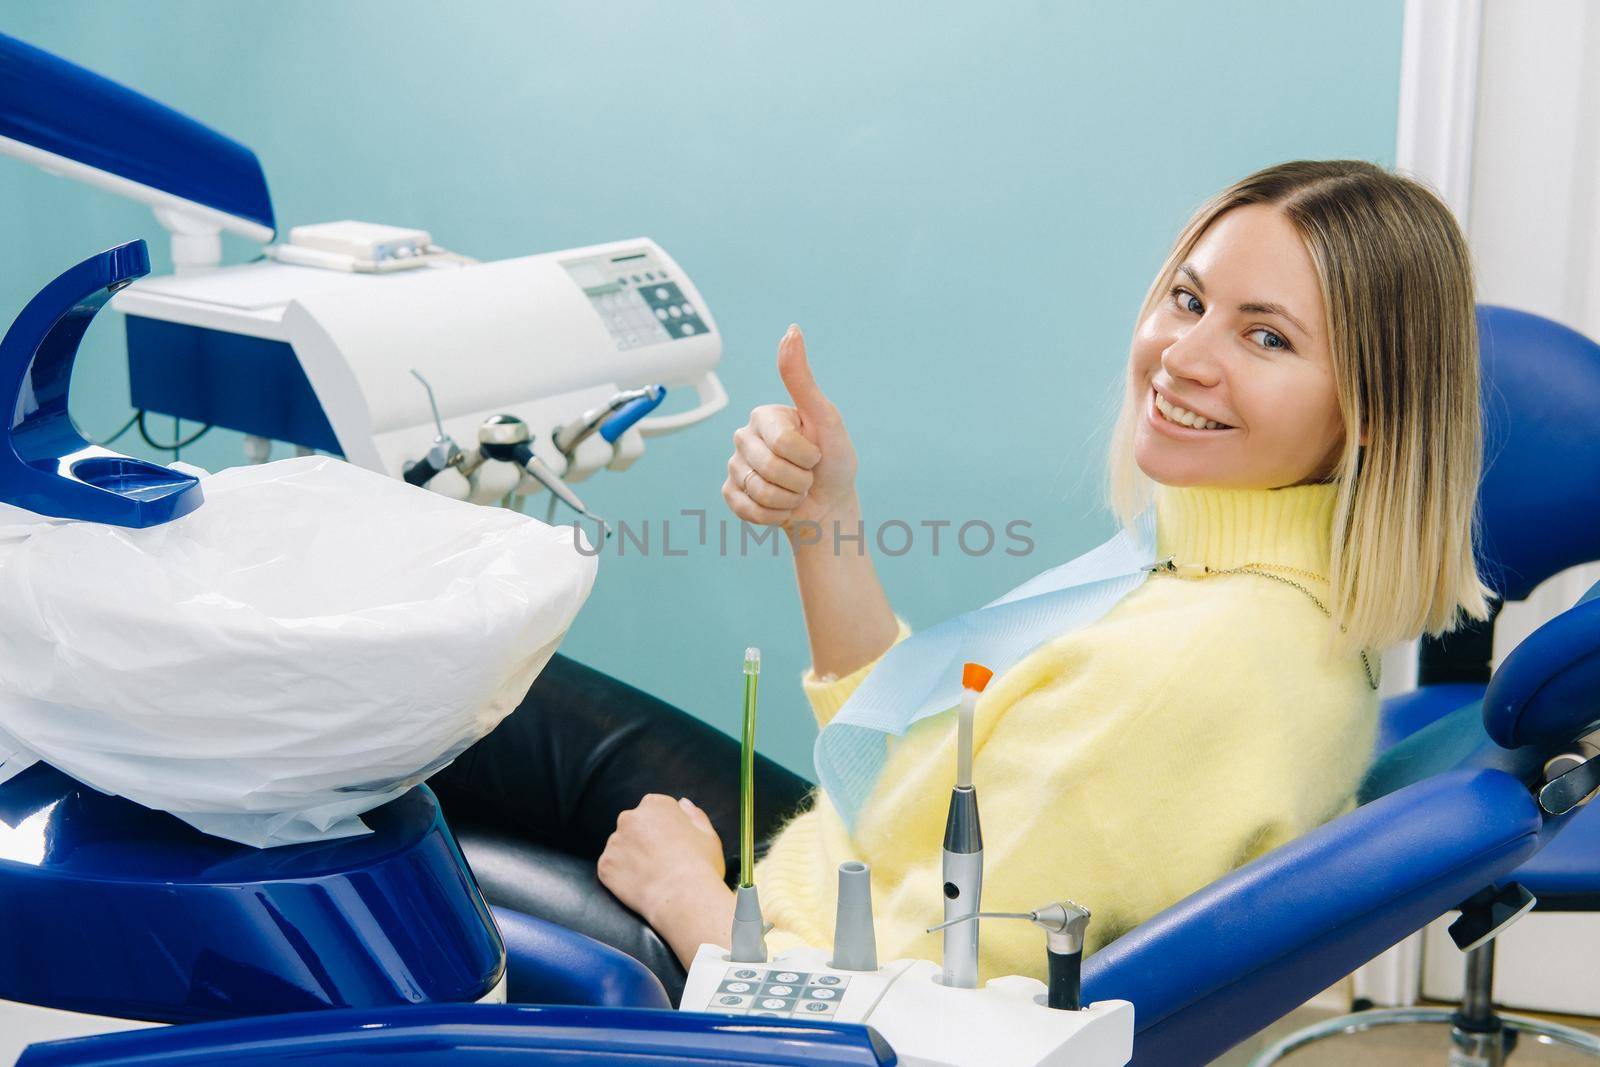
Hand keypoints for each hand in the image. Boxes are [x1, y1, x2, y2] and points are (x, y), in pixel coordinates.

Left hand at [598, 794, 726, 926]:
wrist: (682, 898)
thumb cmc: (701, 866)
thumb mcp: (708, 835)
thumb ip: (694, 815)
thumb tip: (682, 803)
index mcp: (655, 804)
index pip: (654, 811)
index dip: (664, 830)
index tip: (672, 846)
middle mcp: (629, 818)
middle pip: (634, 827)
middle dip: (644, 841)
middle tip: (661, 862)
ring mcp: (614, 842)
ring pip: (621, 848)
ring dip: (631, 858)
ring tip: (651, 876)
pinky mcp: (605, 865)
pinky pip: (612, 869)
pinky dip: (622, 878)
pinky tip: (640, 886)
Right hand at [723, 324, 859, 534]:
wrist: (830, 504)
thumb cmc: (833, 460)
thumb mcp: (825, 417)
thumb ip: (802, 378)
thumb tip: (791, 330)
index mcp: (764, 416)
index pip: (782, 442)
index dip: (808, 456)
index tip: (816, 453)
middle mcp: (745, 437)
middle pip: (770, 468)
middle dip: (800, 480)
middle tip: (807, 476)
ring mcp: (735, 466)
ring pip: (760, 491)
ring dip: (789, 499)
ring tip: (796, 491)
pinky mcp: (731, 494)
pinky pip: (747, 509)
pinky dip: (774, 515)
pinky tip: (781, 507)